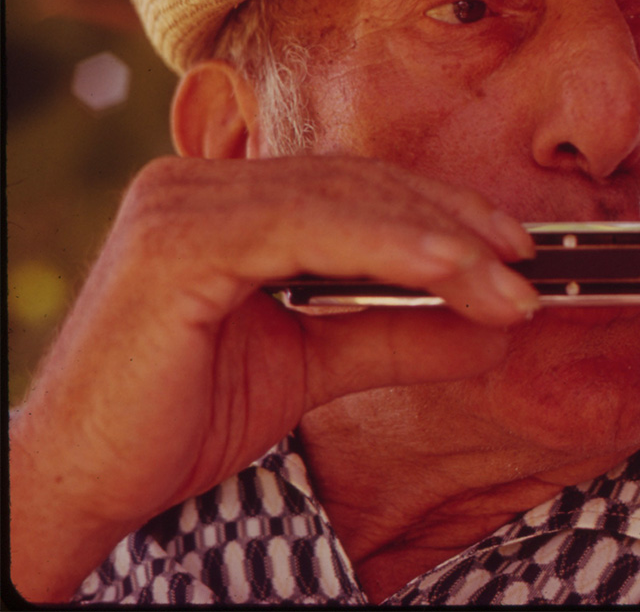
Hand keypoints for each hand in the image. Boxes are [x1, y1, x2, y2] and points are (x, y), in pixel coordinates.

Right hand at [9, 155, 537, 600]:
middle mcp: (201, 185)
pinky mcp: (175, 242)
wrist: (88, 481)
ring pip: (342, 200)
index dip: (440, 210)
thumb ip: (397, 333)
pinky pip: (305, 228)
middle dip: (454, 225)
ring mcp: (184, 204)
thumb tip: (491, 325)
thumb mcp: (316, 366)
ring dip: (438, 241)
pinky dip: (388, 247)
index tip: (511, 248)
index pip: (355, 187)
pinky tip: (448, 271)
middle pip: (359, 185)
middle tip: (526, 268)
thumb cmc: (184, 418)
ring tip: (505, 283)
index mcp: (228, 203)